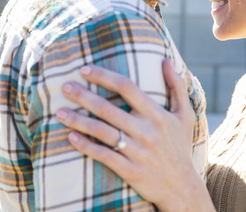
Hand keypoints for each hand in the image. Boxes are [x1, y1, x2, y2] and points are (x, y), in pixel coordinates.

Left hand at [56, 59, 214, 211]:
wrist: (181, 186)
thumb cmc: (180, 146)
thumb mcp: (185, 115)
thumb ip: (177, 86)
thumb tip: (166, 60)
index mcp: (157, 115)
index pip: (127, 88)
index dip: (104, 76)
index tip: (85, 70)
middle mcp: (146, 131)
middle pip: (108, 109)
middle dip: (83, 96)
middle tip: (65, 86)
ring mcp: (137, 152)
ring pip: (101, 132)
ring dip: (78, 121)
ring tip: (60, 112)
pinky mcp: (130, 170)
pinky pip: (103, 155)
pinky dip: (86, 146)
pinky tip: (71, 137)